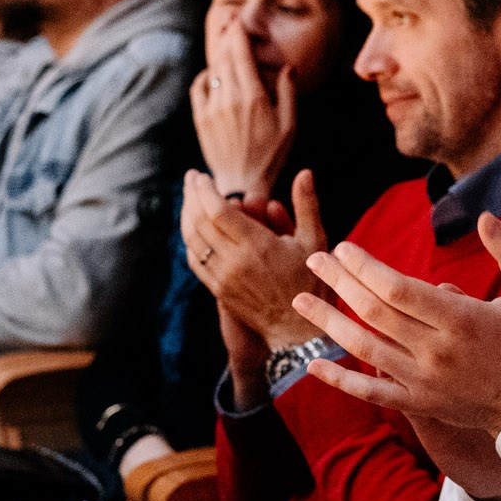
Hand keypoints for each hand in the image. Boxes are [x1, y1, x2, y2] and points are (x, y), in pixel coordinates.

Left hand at [182, 169, 328, 353]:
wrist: (296, 329)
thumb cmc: (310, 281)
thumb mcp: (314, 241)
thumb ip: (307, 204)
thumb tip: (304, 172)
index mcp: (257, 246)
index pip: (218, 211)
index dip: (204, 190)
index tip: (200, 176)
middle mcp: (235, 262)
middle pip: (199, 221)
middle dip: (191, 196)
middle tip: (191, 178)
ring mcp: (223, 278)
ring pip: (192, 240)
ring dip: (186, 215)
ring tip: (189, 198)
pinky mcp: (218, 289)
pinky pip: (194, 260)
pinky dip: (190, 239)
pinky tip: (192, 227)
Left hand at [190, 12, 296, 200]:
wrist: (242, 183)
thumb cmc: (272, 155)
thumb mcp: (290, 125)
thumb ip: (288, 92)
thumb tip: (288, 66)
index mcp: (254, 96)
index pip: (241, 54)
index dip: (238, 34)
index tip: (238, 20)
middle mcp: (230, 98)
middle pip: (224, 56)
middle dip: (226, 35)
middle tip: (228, 19)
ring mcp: (212, 107)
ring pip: (212, 69)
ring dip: (216, 51)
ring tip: (222, 37)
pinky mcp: (201, 118)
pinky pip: (199, 87)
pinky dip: (205, 75)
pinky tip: (212, 72)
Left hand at [295, 214, 500, 436]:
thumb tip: (485, 216)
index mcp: (461, 320)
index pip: (399, 289)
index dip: (365, 266)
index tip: (343, 248)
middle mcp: (436, 351)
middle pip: (374, 312)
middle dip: (339, 282)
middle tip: (314, 260)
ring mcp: (423, 381)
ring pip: (364, 349)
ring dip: (328, 322)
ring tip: (300, 299)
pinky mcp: (417, 403)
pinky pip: (370, 392)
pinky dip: (338, 379)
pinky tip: (312, 364)